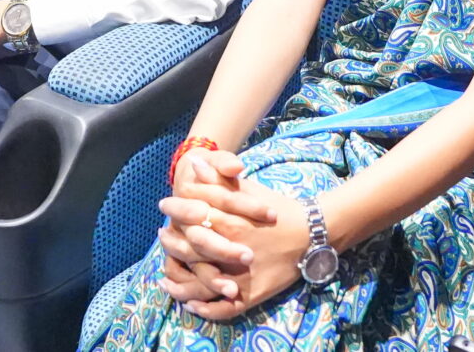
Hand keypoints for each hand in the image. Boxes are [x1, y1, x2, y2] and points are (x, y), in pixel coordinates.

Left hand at [157, 179, 305, 320]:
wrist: (311, 234)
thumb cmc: (278, 209)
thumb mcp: (250, 190)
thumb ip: (220, 180)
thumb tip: (195, 164)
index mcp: (232, 223)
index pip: (194, 216)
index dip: (176, 209)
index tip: (164, 203)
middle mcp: (232, 251)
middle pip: (191, 249)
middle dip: (171, 241)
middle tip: (161, 234)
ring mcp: (240, 276)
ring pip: (201, 282)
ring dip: (179, 281)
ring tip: (166, 275)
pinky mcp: (250, 295)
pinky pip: (221, 308)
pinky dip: (204, 308)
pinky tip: (190, 303)